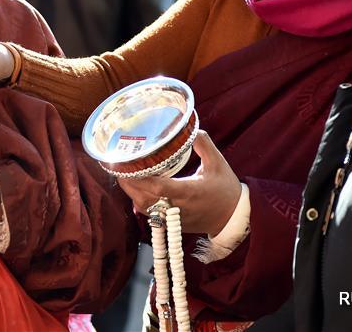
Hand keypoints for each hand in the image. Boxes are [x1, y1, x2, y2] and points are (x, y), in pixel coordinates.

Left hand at [118, 130, 241, 234]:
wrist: (233, 217)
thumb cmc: (226, 190)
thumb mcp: (218, 163)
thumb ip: (203, 144)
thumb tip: (189, 128)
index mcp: (189, 191)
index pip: (159, 187)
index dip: (140, 177)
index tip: (127, 165)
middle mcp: (178, 207)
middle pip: (144, 199)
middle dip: (128, 184)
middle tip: (118, 167)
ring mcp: (174, 218)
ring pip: (145, 209)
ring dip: (132, 193)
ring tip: (124, 176)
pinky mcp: (173, 224)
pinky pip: (150, 215)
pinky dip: (140, 202)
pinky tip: (136, 190)